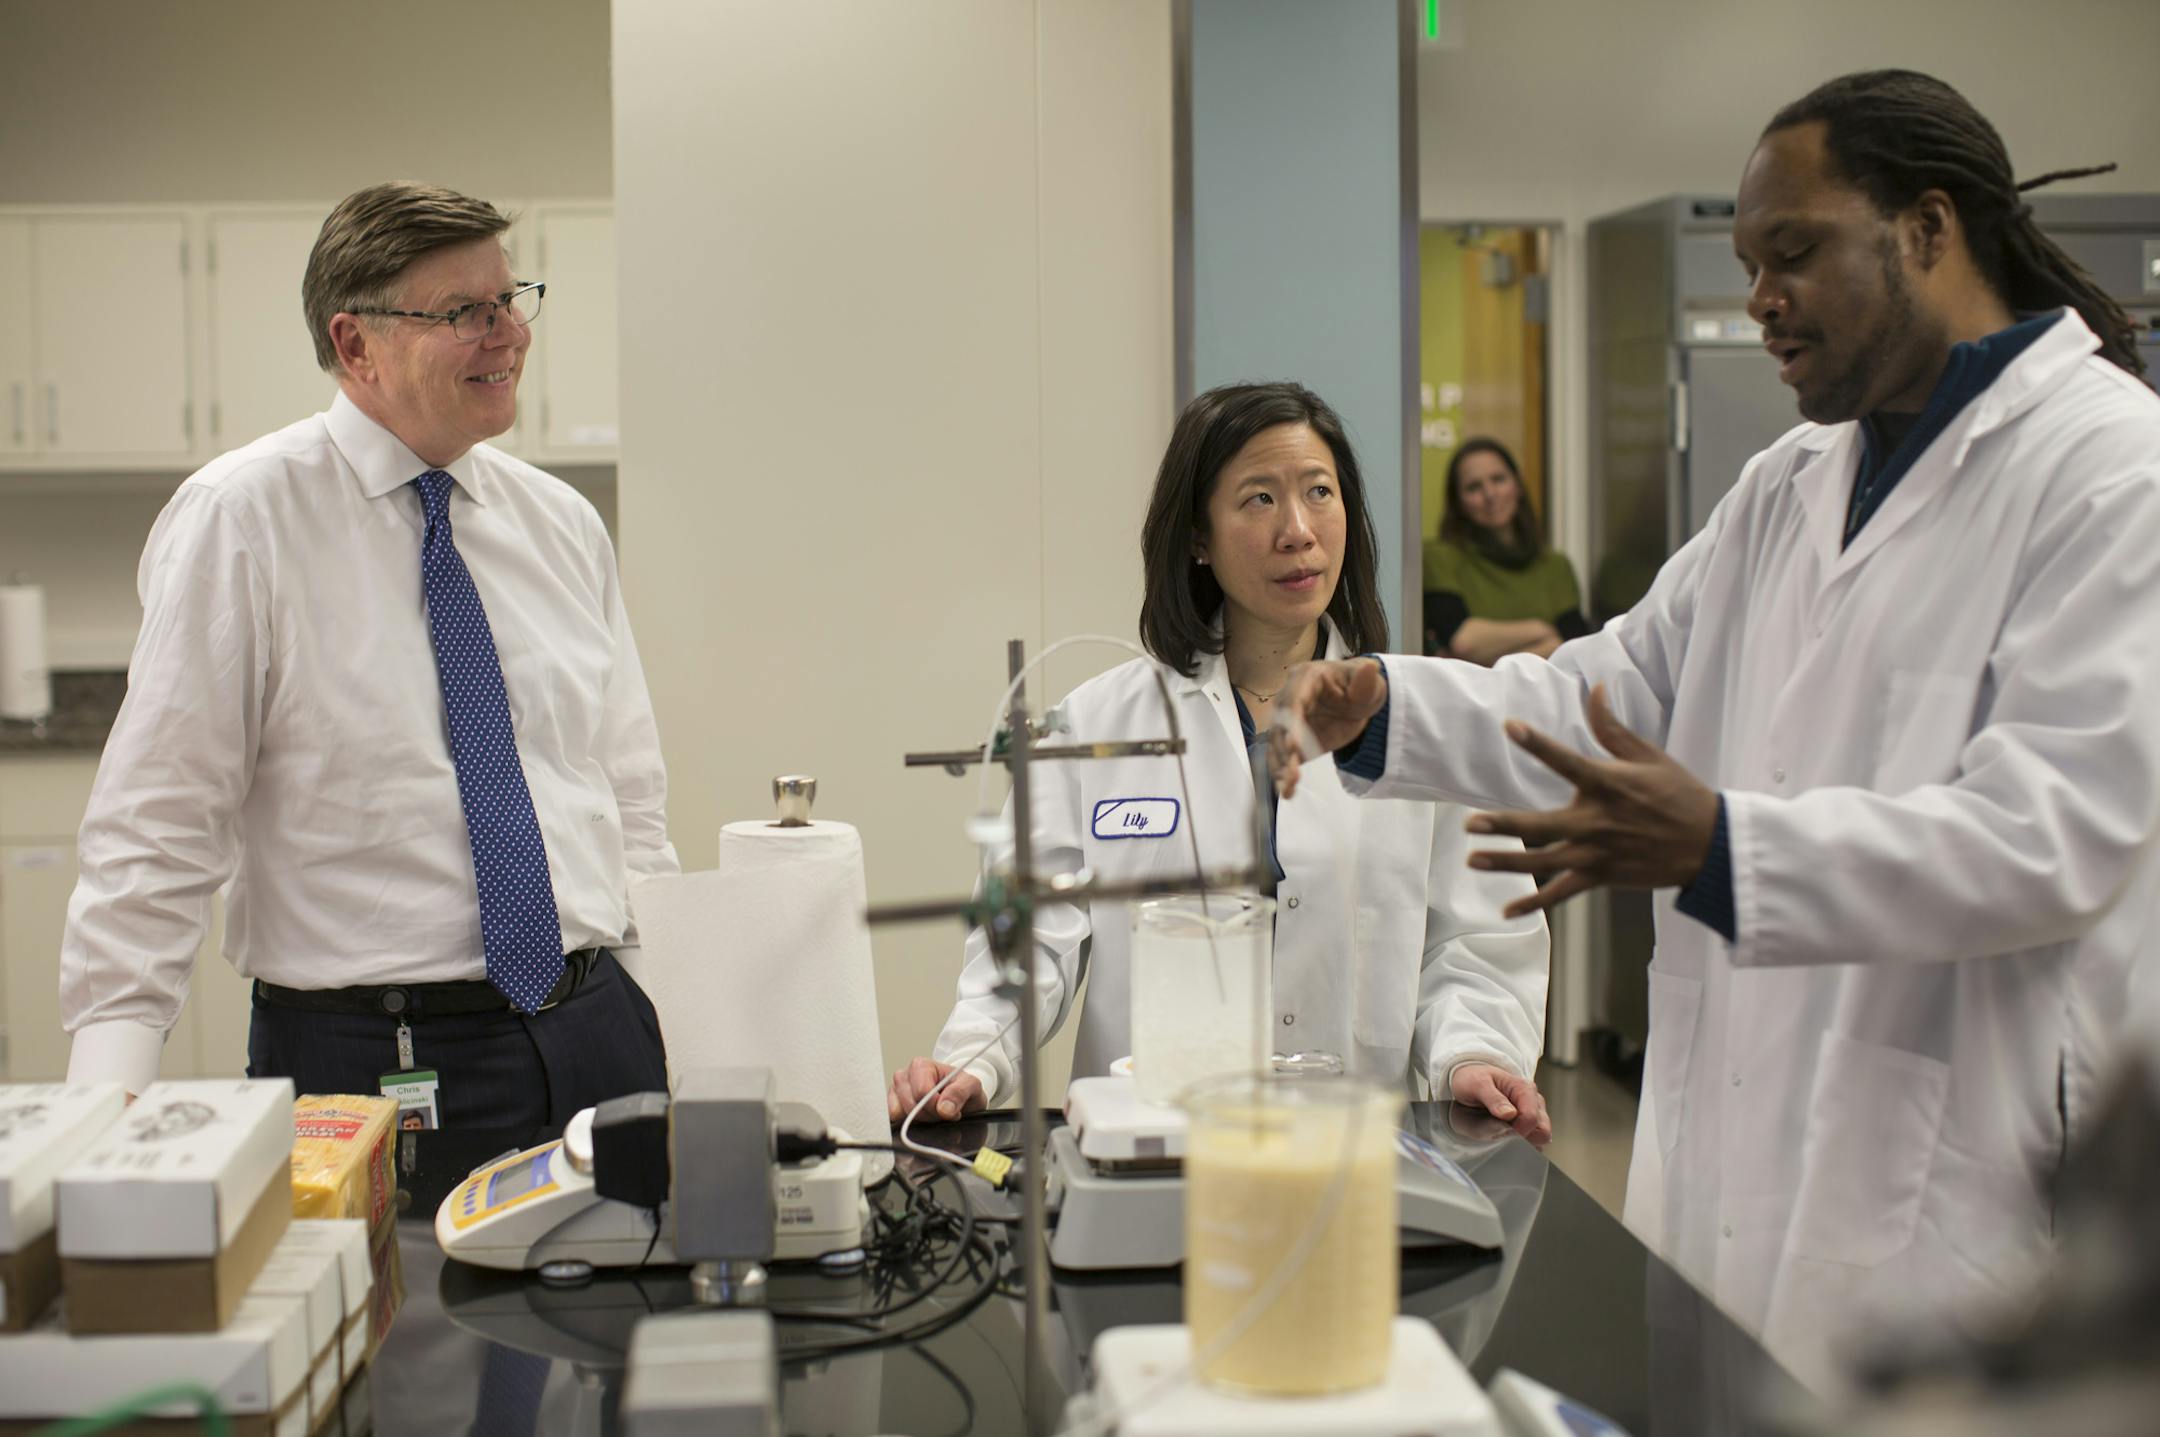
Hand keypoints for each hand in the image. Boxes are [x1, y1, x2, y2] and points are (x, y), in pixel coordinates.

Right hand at [887, 1057, 985, 1123]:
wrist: (960, 1098)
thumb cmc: (961, 1088)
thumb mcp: (971, 1085)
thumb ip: (960, 1092)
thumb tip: (944, 1108)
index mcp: (921, 1065)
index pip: (921, 1091)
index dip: (936, 1106)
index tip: (948, 1109)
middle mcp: (904, 1076)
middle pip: (911, 1104)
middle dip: (929, 1114)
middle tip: (942, 1112)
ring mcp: (895, 1092)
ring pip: (901, 1114)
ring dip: (920, 1121)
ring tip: (933, 1114)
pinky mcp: (892, 1107)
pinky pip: (894, 1120)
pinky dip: (910, 1125)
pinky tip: (922, 1119)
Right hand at [1267, 657, 1388, 797]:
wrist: (1357, 704)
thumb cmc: (1360, 686)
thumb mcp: (1368, 682)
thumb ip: (1366, 679)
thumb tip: (1369, 668)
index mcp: (1306, 679)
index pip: (1294, 700)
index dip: (1292, 723)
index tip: (1294, 746)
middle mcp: (1290, 699)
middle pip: (1280, 725)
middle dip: (1283, 750)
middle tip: (1291, 772)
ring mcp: (1289, 723)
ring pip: (1277, 745)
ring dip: (1281, 766)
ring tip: (1288, 787)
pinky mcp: (1293, 743)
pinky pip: (1283, 759)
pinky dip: (1283, 775)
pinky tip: (1287, 791)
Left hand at [1449, 1063, 1551, 1146]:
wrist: (1465, 1084)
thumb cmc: (1472, 1081)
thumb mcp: (1477, 1085)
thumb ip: (1493, 1099)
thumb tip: (1511, 1114)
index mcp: (1524, 1088)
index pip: (1531, 1118)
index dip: (1516, 1131)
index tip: (1499, 1132)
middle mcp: (1534, 1101)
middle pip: (1542, 1132)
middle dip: (1522, 1138)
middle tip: (1500, 1132)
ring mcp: (1534, 1114)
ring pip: (1540, 1139)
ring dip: (1521, 1141)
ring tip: (1500, 1131)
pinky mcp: (1530, 1125)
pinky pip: (1533, 1142)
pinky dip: (1521, 1145)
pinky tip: (1505, 1137)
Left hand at [1465, 683, 1718, 918]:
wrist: (1711, 846)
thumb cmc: (1679, 795)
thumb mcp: (1649, 756)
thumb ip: (1612, 727)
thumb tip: (1594, 688)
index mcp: (1608, 785)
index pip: (1566, 761)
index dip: (1537, 743)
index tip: (1510, 726)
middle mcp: (1597, 821)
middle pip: (1542, 825)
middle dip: (1504, 825)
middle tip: (1470, 824)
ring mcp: (1597, 853)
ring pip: (1544, 861)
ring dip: (1506, 862)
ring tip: (1473, 860)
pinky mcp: (1602, 876)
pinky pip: (1562, 893)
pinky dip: (1535, 902)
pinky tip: (1507, 910)